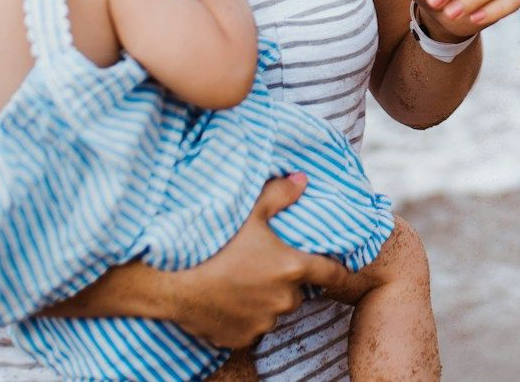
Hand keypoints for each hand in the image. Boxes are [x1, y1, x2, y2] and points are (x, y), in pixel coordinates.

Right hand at [165, 174, 348, 348]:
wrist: (175, 284)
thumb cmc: (216, 244)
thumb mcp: (251, 211)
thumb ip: (281, 195)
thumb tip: (303, 179)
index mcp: (292, 267)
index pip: (332, 273)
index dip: (340, 271)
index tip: (344, 271)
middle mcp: (284, 299)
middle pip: (298, 291)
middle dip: (288, 281)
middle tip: (266, 265)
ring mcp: (264, 322)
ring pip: (276, 311)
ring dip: (268, 300)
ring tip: (244, 281)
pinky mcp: (244, 339)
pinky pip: (254, 328)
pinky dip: (248, 317)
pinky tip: (230, 300)